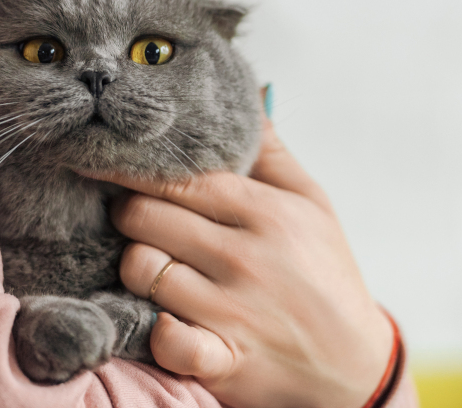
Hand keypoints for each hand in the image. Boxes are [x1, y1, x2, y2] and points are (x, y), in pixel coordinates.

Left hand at [101, 116, 393, 407]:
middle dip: (128, 214)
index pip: (178, 178)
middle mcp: (245, 258)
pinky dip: (157, 331)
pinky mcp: (224, 360)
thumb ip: (273, 153)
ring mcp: (233, 312)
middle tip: (134, 217)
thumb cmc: (327, 274)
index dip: (132, 169)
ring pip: (141, 271)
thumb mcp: (313, 205)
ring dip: (136, 268)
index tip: (105, 160)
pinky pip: (165, 339)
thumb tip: (249, 95)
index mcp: (266, 213)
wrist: (356, 366)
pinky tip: (167, 321)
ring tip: (153, 265)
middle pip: (146, 218)